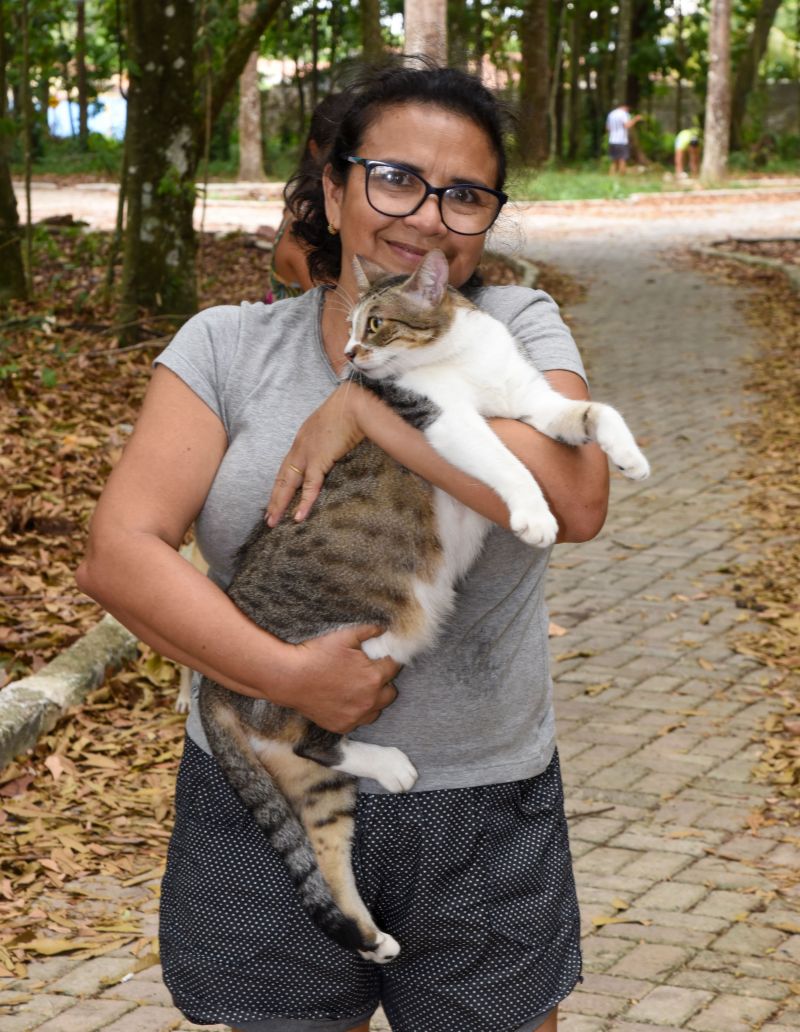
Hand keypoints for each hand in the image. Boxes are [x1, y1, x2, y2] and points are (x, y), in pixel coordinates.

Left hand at [266, 383, 365, 525]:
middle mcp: (299, 449)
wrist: (352, 405)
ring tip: (273, 522)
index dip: (280, 484)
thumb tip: (335, 448)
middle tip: (268, 517)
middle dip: (274, 499)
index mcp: (302, 441)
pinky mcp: (318, 461)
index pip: (287, 467)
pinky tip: (298, 517)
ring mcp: (306, 456)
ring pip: (288, 485)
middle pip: (282, 478)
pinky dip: (304, 503)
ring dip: (280, 504)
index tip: (275, 498)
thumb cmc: (347, 411)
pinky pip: (309, 487)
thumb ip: (328, 440)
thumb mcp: (331, 426)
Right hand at [282, 624, 401, 733]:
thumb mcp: (345, 636)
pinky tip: (345, 700)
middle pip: (391, 693)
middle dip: (384, 682)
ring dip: (373, 700)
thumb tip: (384, 629)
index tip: (380, 658)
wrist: (289, 678)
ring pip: (377, 710)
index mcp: (374, 678)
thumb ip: (369, 631)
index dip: (387, 660)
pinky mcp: (342, 726)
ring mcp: (356, 716)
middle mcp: (369, 700)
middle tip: (369, 673)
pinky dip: (356, 712)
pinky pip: (358, 721)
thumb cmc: (317, 655)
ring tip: (358, 688)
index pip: (394, 668)